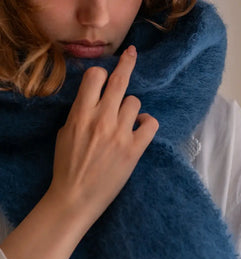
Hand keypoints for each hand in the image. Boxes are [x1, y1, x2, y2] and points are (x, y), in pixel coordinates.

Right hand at [48, 45, 158, 220]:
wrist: (76, 198)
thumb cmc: (67, 167)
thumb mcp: (65, 134)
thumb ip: (80, 113)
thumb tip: (95, 100)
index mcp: (80, 115)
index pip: (95, 77)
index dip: (101, 74)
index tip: (105, 76)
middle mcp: (101, 119)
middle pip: (119, 81)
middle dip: (127, 63)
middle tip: (131, 54)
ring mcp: (120, 134)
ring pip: (136, 102)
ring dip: (132, 109)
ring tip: (127, 121)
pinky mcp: (134, 149)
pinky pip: (151, 123)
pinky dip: (147, 123)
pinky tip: (141, 127)